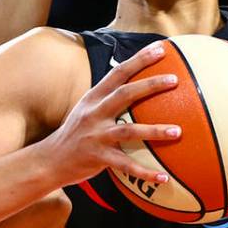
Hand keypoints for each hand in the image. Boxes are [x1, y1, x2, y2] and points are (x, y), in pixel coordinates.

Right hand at [42, 42, 180, 184]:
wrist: (49, 160)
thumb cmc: (74, 133)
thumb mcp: (86, 110)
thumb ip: (107, 99)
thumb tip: (135, 86)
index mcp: (93, 98)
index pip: (118, 72)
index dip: (139, 59)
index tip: (161, 49)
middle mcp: (94, 113)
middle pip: (125, 94)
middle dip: (150, 85)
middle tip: (174, 80)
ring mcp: (96, 135)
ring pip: (129, 130)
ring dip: (155, 131)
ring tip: (178, 131)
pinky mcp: (98, 157)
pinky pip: (126, 165)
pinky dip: (145, 172)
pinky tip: (163, 178)